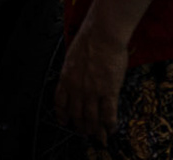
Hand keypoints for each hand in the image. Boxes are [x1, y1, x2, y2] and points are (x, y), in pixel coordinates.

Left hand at [55, 18, 128, 143]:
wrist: (102, 35)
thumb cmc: (89, 40)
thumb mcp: (72, 57)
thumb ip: (72, 71)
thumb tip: (74, 77)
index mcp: (66, 79)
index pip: (61, 103)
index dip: (62, 115)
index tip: (64, 122)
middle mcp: (77, 89)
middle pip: (76, 114)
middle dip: (80, 126)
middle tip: (83, 132)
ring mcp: (93, 92)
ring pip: (92, 118)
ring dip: (94, 129)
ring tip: (98, 136)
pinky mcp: (109, 92)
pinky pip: (108, 114)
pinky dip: (109, 125)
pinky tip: (111, 130)